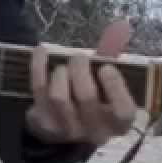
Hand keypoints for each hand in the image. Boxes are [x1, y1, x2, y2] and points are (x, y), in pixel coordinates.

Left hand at [26, 19, 138, 146]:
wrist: (61, 130)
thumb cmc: (92, 104)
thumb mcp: (108, 90)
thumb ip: (111, 64)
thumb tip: (117, 30)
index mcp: (118, 125)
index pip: (123, 111)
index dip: (115, 86)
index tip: (106, 67)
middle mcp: (94, 132)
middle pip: (86, 97)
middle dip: (80, 69)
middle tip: (79, 58)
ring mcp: (66, 130)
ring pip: (60, 96)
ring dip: (61, 73)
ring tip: (63, 68)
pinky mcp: (43, 122)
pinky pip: (38, 90)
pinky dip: (38, 66)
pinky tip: (41, 50)